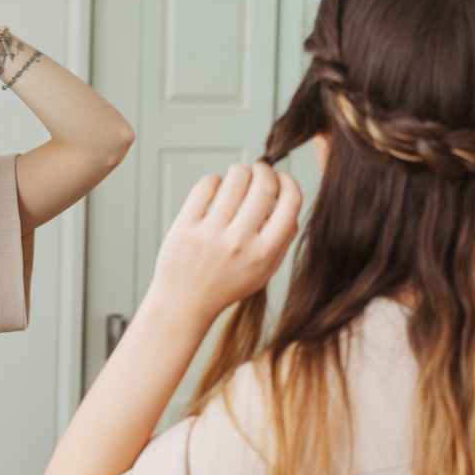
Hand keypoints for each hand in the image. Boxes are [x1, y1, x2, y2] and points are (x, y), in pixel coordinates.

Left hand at [146, 162, 301, 324]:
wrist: (183, 304)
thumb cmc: (225, 285)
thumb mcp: (264, 272)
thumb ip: (282, 240)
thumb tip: (289, 201)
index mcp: (264, 254)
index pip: (291, 202)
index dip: (289, 182)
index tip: (282, 178)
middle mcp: (239, 243)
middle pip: (264, 185)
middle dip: (264, 170)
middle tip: (260, 169)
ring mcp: (210, 235)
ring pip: (235, 180)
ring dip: (240, 170)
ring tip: (238, 176)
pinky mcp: (185, 227)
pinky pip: (205, 185)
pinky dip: (214, 179)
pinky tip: (215, 187)